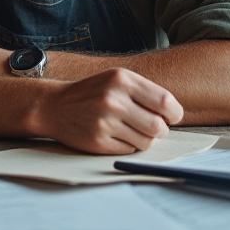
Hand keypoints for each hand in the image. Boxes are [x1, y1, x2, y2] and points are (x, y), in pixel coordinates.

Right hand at [37, 68, 182, 154]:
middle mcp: (113, 99)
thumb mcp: (116, 79)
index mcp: (122, 79)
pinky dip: (128, 146)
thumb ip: (145, 91)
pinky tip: (116, 136)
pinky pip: (129, 150)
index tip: (172, 117)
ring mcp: (105, 121)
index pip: (165, 101)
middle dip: (161, 130)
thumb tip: (174, 114)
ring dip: (145, 139)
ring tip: (132, 130)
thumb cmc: (92, 92)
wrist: (54, 106)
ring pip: (146, 141)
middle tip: (153, 127)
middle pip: (158, 126)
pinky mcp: (98, 141)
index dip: (174, 113)